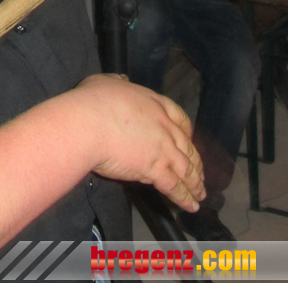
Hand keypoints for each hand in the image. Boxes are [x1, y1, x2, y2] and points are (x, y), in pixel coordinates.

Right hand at [74, 74, 204, 211]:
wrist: (87, 124)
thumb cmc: (92, 102)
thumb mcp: (104, 82)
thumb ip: (117, 82)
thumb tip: (121, 80)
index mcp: (154, 103)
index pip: (179, 118)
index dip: (187, 132)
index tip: (190, 141)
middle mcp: (164, 126)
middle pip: (187, 146)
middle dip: (195, 162)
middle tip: (199, 173)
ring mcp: (162, 148)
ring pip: (186, 168)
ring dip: (195, 183)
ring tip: (200, 194)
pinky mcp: (155, 169)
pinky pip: (175, 186)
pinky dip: (185, 197)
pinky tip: (191, 206)